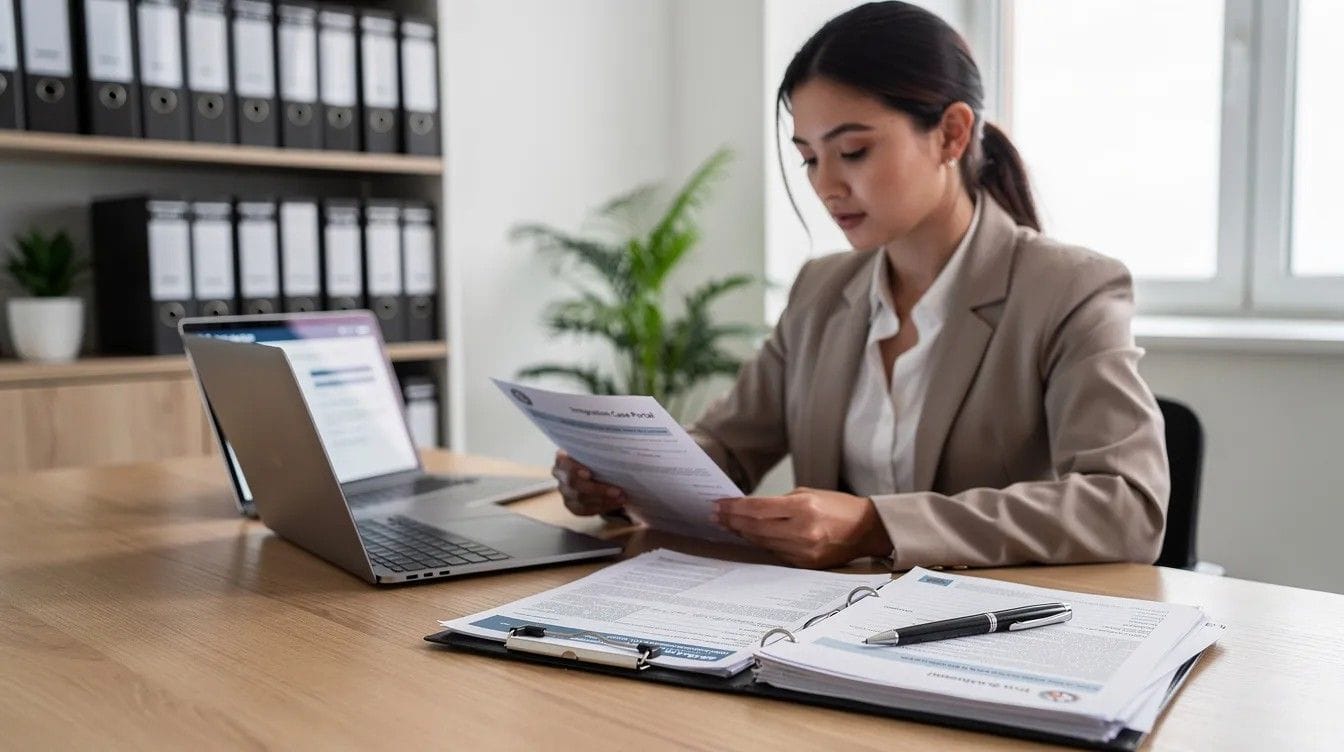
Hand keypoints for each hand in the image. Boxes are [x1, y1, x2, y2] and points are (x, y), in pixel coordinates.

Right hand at [552, 451, 627, 516]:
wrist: (597, 471)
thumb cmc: (598, 457)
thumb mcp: (597, 450)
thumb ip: (602, 449)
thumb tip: (621, 448)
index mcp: (563, 457)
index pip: (564, 463)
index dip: (574, 469)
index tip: (589, 474)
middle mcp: (560, 475)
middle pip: (573, 484)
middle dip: (597, 489)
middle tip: (618, 491)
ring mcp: (564, 491)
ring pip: (580, 499)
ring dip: (603, 500)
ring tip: (621, 498)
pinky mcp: (571, 505)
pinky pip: (585, 510)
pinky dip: (602, 507)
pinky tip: (615, 504)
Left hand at [712, 487, 892, 568]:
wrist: (866, 530)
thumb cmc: (838, 507)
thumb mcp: (808, 494)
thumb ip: (778, 503)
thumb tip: (748, 508)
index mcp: (804, 508)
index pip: (758, 509)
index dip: (734, 508)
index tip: (718, 505)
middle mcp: (803, 531)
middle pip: (756, 528)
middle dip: (732, 521)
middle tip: (715, 515)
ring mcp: (804, 551)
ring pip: (762, 542)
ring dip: (743, 533)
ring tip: (727, 525)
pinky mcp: (805, 564)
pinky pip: (775, 553)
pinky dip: (761, 544)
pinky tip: (749, 536)